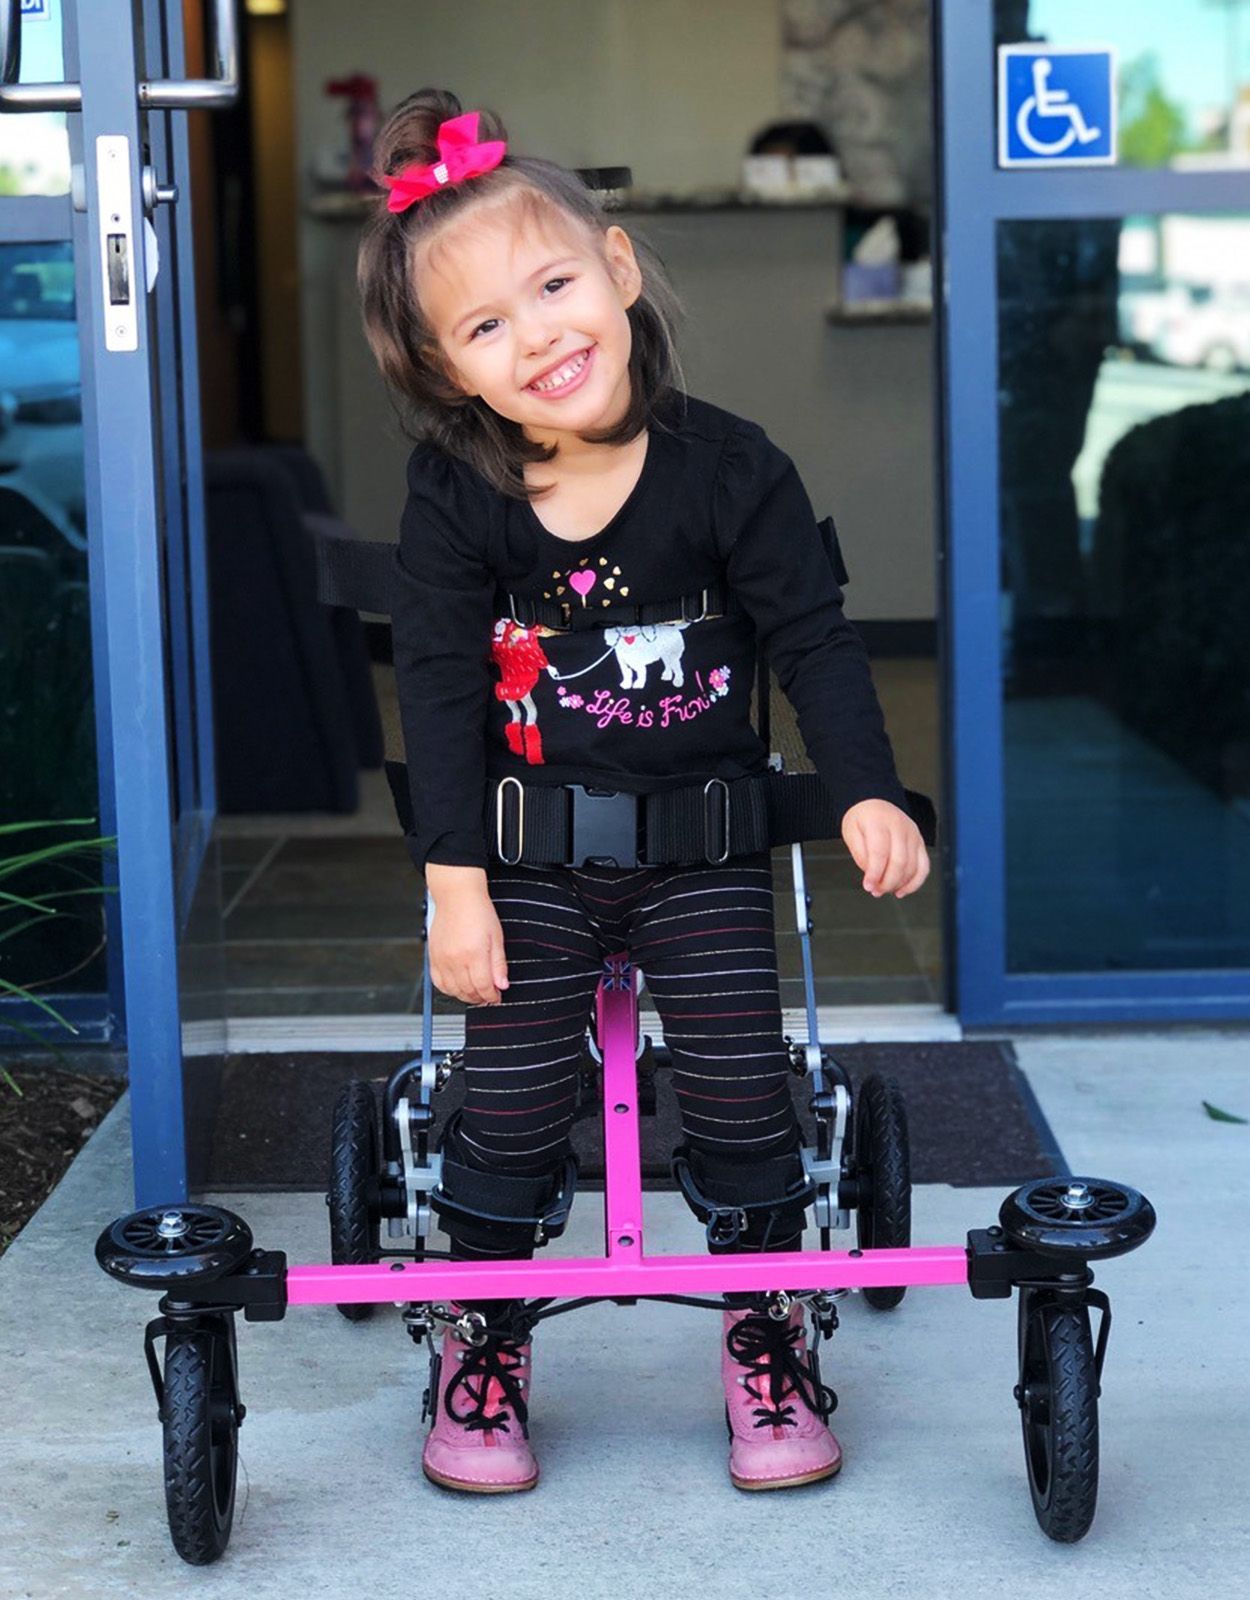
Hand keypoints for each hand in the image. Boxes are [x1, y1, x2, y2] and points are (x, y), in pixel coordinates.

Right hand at [425, 875, 509, 1004]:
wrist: (457, 896)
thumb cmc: (478, 912)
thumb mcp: (496, 937)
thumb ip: (499, 964)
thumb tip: (502, 985)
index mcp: (474, 954)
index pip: (483, 987)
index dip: (492, 996)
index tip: (497, 996)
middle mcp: (456, 959)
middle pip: (468, 991)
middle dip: (481, 998)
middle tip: (488, 995)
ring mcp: (442, 959)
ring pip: (453, 990)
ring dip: (465, 996)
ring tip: (475, 992)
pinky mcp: (433, 957)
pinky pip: (438, 982)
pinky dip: (449, 989)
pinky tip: (458, 986)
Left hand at [840, 799, 929, 898]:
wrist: (875, 804)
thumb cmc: (863, 818)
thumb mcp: (851, 833)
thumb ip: (860, 855)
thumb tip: (871, 875)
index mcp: (879, 822)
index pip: (880, 852)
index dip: (875, 873)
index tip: (868, 885)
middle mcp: (900, 827)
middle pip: (899, 862)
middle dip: (887, 882)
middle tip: (875, 890)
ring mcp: (913, 834)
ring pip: (912, 867)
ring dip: (898, 884)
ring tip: (884, 889)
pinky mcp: (920, 843)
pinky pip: (924, 867)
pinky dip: (914, 882)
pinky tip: (902, 890)